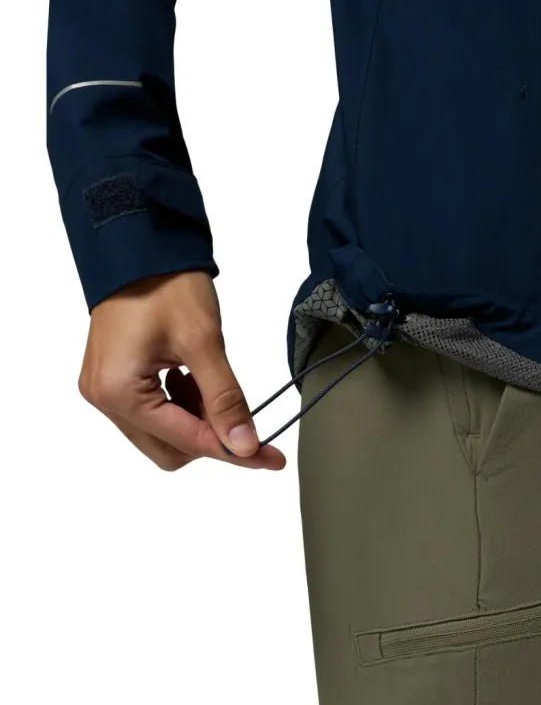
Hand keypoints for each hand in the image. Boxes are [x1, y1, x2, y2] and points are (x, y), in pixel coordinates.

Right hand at [79, 271, 284, 471]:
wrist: (141, 247)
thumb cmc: (166, 285)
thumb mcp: (204, 343)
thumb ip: (225, 399)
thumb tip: (245, 446)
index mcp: (119, 392)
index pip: (187, 441)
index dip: (234, 451)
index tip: (271, 457)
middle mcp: (104, 398)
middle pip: (170, 450)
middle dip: (212, 437)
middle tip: (246, 416)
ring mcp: (105, 390)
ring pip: (163, 435)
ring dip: (198, 420)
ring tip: (214, 384)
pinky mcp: (114, 380)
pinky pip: (153, 414)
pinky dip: (183, 406)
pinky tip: (195, 379)